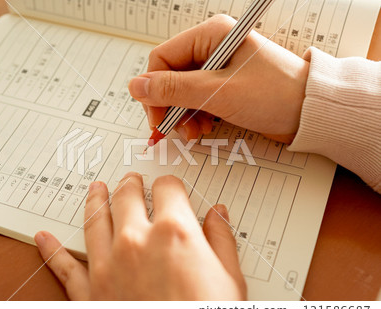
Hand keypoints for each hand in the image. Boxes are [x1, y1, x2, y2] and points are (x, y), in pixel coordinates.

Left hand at [35, 172, 245, 299]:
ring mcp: (108, 264)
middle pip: (128, 196)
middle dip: (132, 185)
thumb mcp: (229, 280)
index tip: (171, 189)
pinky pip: (64, 266)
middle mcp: (137, 241)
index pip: (168, 189)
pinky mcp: (89, 292)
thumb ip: (221, 240)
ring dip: (95, 200)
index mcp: (174, 232)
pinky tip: (43, 238)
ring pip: (95, 219)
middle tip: (132, 181)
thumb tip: (218, 215)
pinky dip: (52, 251)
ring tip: (96, 190)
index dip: (171, 186)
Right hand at [128, 14, 308, 143]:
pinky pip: (197, 100)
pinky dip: (195, 117)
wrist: (310, 113)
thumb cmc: (275, 94)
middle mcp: (212, 48)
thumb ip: (174, 90)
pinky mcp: (224, 86)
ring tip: (194, 132)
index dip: (154, 90)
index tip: (156, 119)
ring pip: (181, 91)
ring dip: (182, 115)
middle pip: (170, 77)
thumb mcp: (218, 93)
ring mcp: (218, 68)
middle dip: (169, 107)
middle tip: (174, 130)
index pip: (162, 59)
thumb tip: (136, 86)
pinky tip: (203, 128)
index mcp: (210, 35)